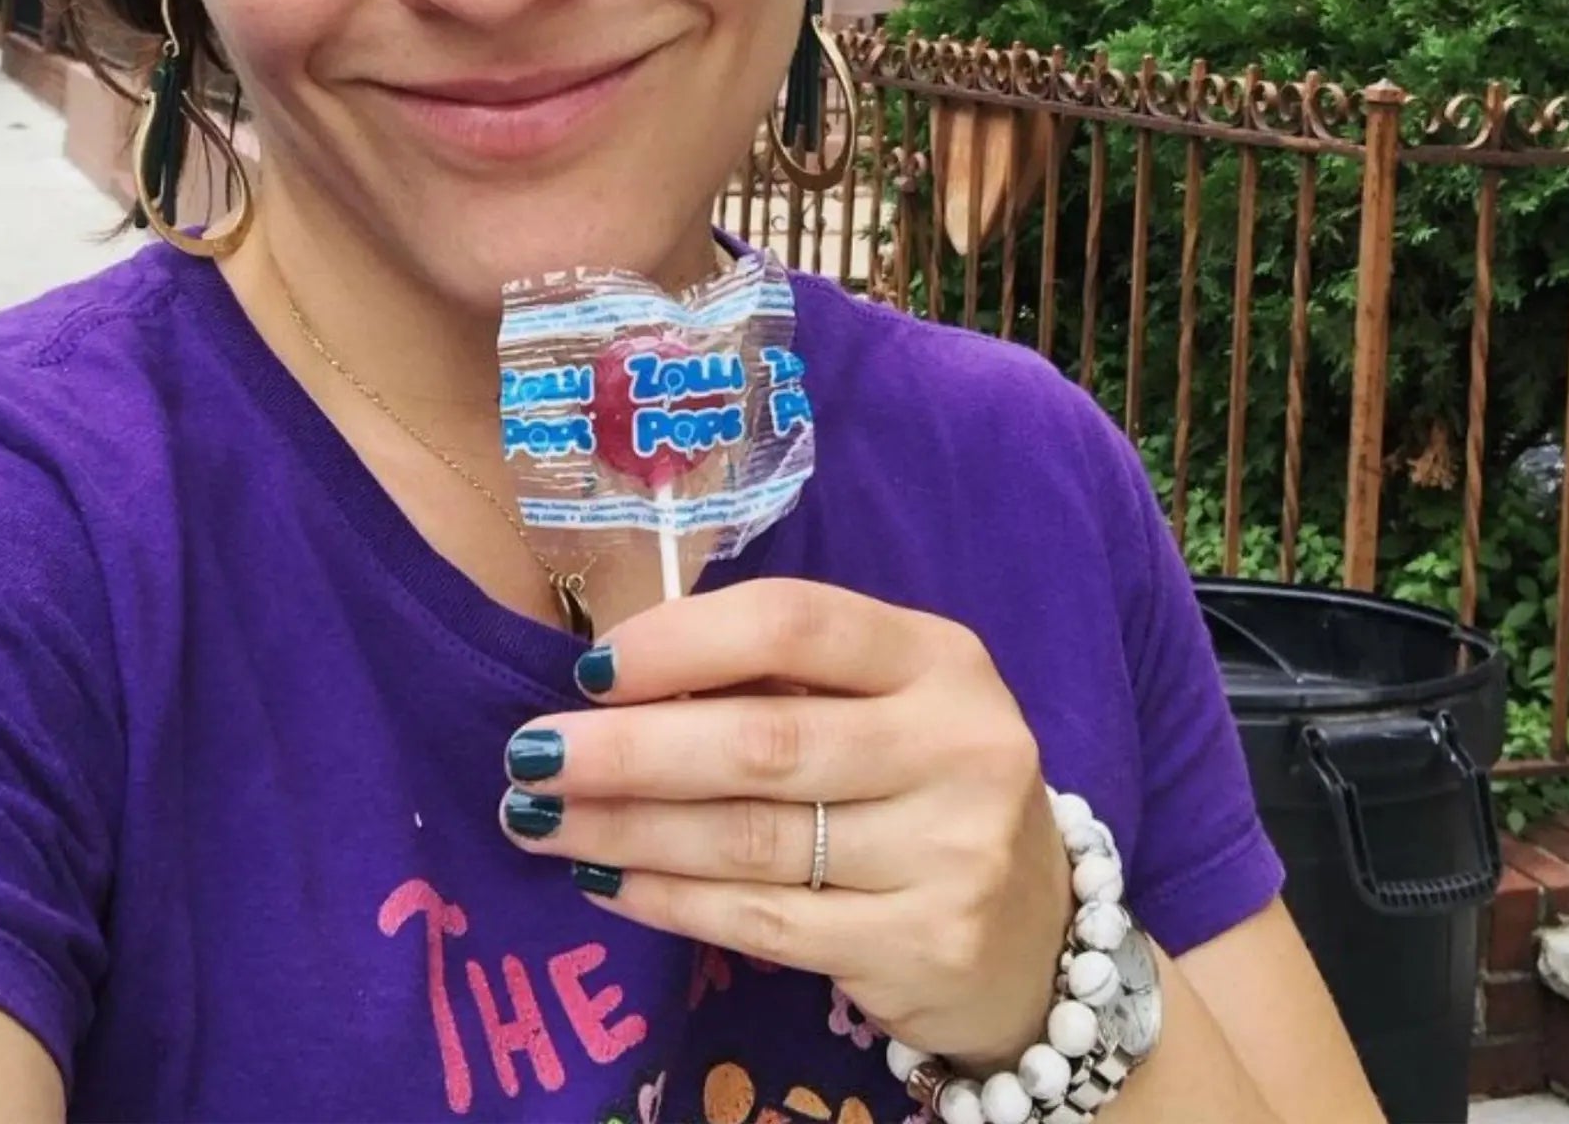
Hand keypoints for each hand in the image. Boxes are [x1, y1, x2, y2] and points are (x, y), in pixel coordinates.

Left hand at [499, 579, 1068, 1070]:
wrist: (1041, 933)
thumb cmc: (924, 785)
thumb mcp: (888, 705)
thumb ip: (784, 682)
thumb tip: (614, 681)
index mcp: (940, 657)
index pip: (797, 623)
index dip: (683, 641)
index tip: (589, 668)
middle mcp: (957, 745)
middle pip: (762, 742)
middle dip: (627, 749)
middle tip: (527, 755)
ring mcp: (949, 853)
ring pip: (751, 840)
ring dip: (626, 828)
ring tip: (537, 819)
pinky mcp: (923, 946)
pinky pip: (764, 921)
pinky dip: (669, 899)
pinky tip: (605, 881)